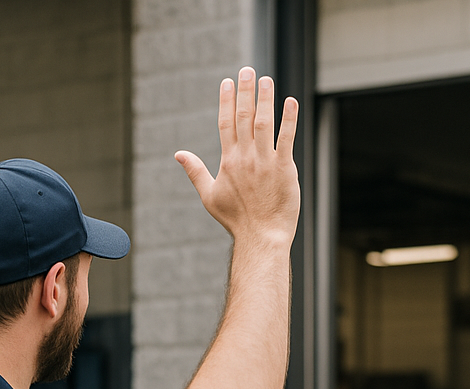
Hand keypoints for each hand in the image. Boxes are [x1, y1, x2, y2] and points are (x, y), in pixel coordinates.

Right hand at [175, 67, 299, 246]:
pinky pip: (287, 139)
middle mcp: (245, 158)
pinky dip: (289, 120)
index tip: (228, 82)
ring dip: (265, 99)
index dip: (227, 100)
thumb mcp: (210, 196)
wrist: (261, 238)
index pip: (226, 123)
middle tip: (248, 70)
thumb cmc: (236, 221)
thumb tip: (178, 154)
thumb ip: (195, 172)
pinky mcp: (285, 169)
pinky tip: (290, 102)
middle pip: (244, 117)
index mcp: (228, 162)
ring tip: (266, 79)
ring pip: (264, 123)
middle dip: (245, 91)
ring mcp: (265, 162)